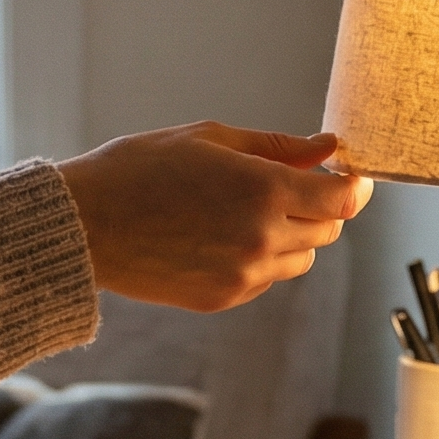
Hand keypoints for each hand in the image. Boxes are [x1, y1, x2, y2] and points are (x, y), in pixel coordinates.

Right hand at [57, 122, 373, 311]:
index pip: (343, 199)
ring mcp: (244, 274)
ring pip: (302, 259)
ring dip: (293, 234)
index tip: (347, 175)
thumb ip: (277, 146)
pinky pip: (267, 278)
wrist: (84, 225)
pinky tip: (222, 236)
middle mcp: (262, 237)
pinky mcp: (224, 298)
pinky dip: (262, 258)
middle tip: (289, 183)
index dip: (354, 185)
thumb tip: (327, 145)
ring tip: (246, 210)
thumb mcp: (210, 139)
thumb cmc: (140, 169)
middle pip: (329, 230)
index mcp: (262, 190)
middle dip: (320, 205)